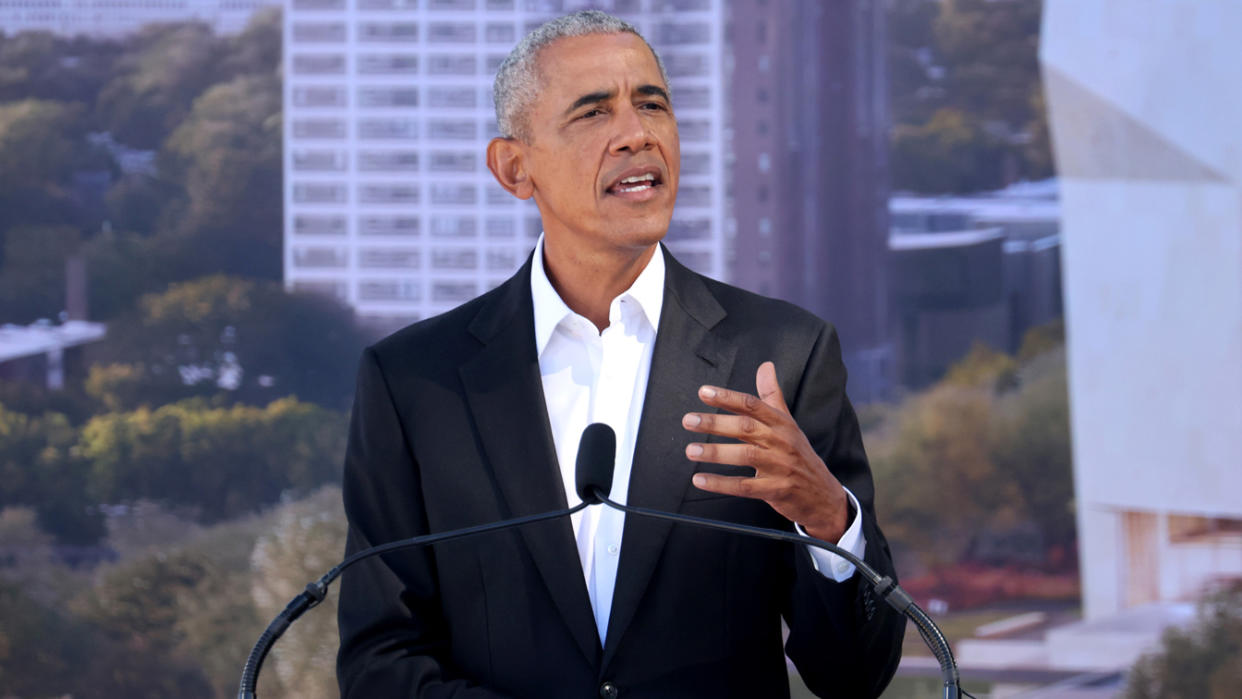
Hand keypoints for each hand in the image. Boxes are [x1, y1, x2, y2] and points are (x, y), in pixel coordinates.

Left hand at [683, 361, 849, 541]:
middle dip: (716, 423)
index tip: (704, 392)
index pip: (753, 405)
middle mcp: (781, 441)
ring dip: (716, 452)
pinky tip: (700, 479)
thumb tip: (765, 366)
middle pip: (746, 427)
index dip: (728, 397)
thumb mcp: (788, 423)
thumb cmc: (799, 455)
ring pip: (745, 455)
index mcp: (781, 423)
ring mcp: (780, 466)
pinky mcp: (776, 490)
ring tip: (691, 450)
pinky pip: (745, 487)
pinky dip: (721, 483)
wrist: (823, 494)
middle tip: (689, 420)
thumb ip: (772, 395)